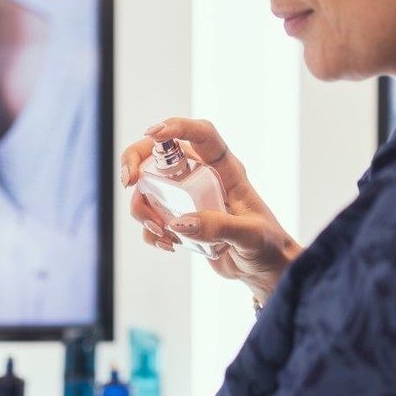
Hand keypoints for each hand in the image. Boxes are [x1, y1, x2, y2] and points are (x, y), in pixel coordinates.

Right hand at [120, 118, 302, 303]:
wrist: (264, 268)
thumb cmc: (267, 245)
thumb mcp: (250, 236)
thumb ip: (218, 227)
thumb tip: (178, 222)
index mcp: (226, 170)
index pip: (202, 135)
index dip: (177, 127)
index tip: (152, 134)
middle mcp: (202, 176)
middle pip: (160, 152)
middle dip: (136, 161)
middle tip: (128, 182)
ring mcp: (187, 196)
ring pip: (149, 186)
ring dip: (143, 208)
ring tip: (162, 234)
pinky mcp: (178, 218)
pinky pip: (152, 216)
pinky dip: (150, 231)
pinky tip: (169, 245)